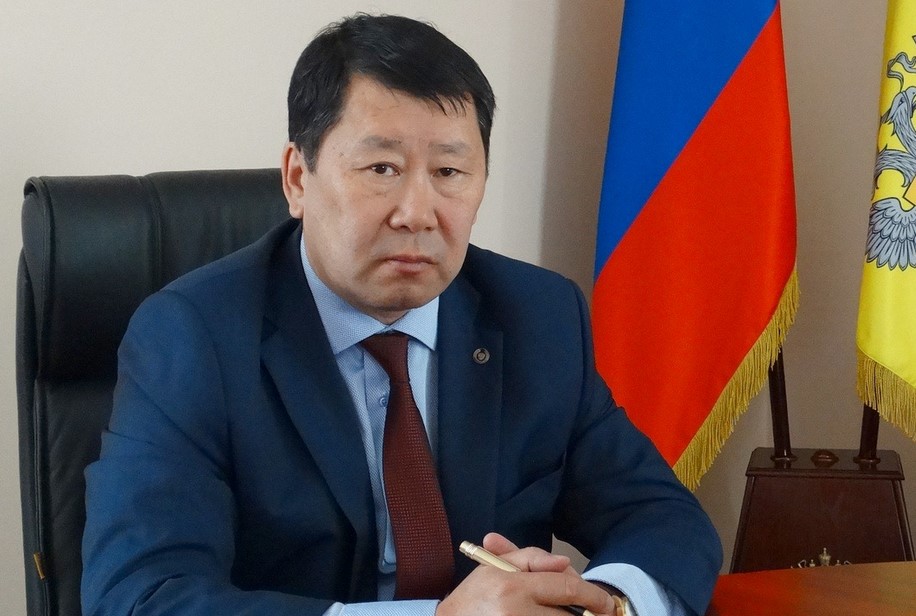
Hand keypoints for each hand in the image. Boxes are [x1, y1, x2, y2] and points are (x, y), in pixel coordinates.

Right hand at [436, 533, 617, 615]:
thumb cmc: (474, 597)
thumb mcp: (495, 567)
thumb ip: (532, 558)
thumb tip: (566, 563)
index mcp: (513, 587)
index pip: (567, 589)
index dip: (594, 596)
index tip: (606, 603)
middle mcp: (517, 613)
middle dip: (582, 614)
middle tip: (587, 612)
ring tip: (564, 614)